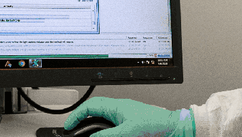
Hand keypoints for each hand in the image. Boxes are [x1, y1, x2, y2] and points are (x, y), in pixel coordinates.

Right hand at [64, 97, 193, 136]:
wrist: (173, 126)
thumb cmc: (155, 123)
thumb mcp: (128, 131)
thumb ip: (108, 136)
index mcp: (116, 106)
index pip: (90, 107)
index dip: (76, 115)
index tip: (68, 126)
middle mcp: (119, 109)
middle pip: (94, 112)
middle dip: (83, 121)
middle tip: (74, 131)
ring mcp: (124, 116)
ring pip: (103, 118)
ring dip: (94, 126)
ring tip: (87, 133)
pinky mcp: (130, 123)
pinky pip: (112, 125)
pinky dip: (105, 130)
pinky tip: (105, 134)